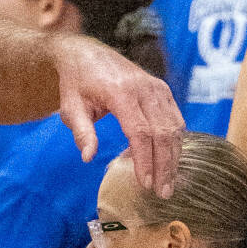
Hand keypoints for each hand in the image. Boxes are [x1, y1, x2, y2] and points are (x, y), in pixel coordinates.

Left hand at [53, 34, 181, 195]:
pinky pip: (175, 119)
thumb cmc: (77, 83)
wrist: (87, 54)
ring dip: (173, 157)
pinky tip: (170, 162)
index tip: (144, 183)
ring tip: (168, 184)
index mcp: (121, 92)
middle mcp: (145, 88)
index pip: (140, 132)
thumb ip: (82, 132)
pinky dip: (175, 142)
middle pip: (162, 133)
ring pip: (174, 127)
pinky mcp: (162, 90)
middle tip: (163, 193)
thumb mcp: (71, 107)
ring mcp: (157, 88)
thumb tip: (88, 157)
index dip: (145, 160)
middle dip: (164, 165)